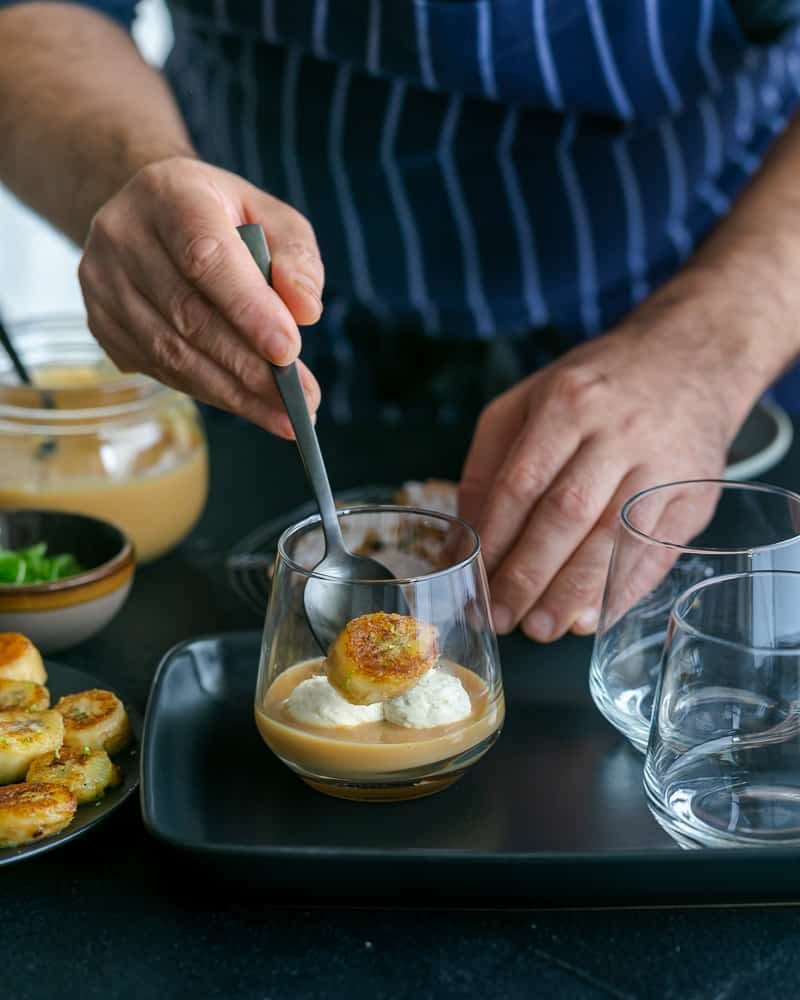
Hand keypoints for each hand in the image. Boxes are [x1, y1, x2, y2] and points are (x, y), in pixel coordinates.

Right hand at [79, 157, 323, 437]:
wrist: (152, 213)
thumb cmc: (222, 216)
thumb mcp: (269, 216)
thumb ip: (296, 257)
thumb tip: (305, 311)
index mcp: (169, 194)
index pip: (205, 257)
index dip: (248, 309)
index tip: (289, 352)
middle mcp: (123, 235)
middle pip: (187, 314)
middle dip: (249, 367)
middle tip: (299, 400)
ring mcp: (103, 282)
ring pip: (170, 351)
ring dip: (232, 392)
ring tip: (283, 415)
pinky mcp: (100, 323)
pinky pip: (158, 369)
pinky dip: (207, 392)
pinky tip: (246, 403)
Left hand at [459, 286, 762, 641]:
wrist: (691, 357)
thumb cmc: (594, 388)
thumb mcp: (527, 402)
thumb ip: (488, 468)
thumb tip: (459, 542)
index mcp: (566, 404)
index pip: (521, 483)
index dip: (495, 540)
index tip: (474, 582)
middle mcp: (616, 431)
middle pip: (565, 514)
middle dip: (530, 574)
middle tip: (504, 618)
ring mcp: (661, 463)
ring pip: (613, 537)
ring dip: (575, 591)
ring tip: (544, 628)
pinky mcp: (696, 492)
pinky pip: (658, 550)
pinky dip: (625, 589)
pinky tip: (595, 616)